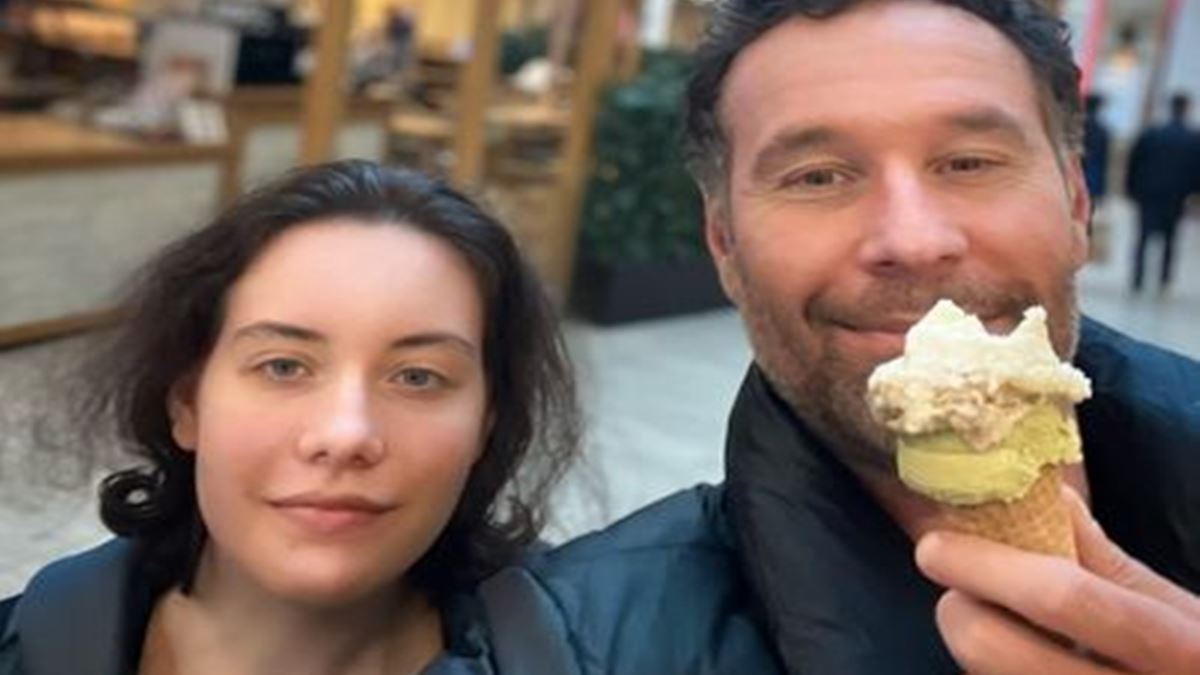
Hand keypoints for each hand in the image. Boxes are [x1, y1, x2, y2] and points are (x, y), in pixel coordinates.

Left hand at [914, 488, 1199, 673]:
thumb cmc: (1193, 660)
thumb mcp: (1174, 610)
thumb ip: (1105, 561)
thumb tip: (1046, 495)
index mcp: (1174, 646)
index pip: (1062, 597)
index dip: (987, 566)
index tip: (935, 547)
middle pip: (1002, 655)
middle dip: (960, 615)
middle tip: (955, 596)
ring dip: (974, 654)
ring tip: (986, 629)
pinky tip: (1008, 662)